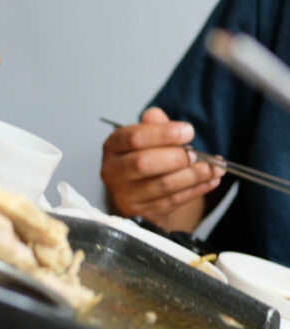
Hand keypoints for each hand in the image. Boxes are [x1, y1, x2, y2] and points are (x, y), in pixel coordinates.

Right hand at [100, 106, 221, 221]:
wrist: (138, 193)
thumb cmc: (144, 158)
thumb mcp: (146, 137)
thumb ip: (153, 125)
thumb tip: (156, 115)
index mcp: (113, 146)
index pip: (134, 138)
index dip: (163, 133)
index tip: (188, 131)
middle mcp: (113, 171)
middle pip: (144, 163)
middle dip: (176, 157)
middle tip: (197, 154)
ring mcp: (126, 195)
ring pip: (163, 185)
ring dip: (193, 176)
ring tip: (214, 168)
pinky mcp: (143, 213)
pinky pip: (174, 201)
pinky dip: (196, 190)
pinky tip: (211, 181)